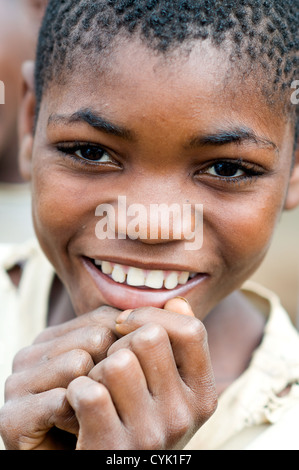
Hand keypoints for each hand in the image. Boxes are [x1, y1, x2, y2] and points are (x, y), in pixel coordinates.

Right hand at [0, 306, 119, 449]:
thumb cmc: (103, 418)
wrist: (81, 461)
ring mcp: (16, 383)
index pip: (104, 317)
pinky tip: (79, 431)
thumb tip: (163, 312)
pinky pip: (64, 400)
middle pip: (97, 337)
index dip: (127, 346)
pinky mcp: (12, 417)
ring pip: (79, 362)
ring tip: (94, 417)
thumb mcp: (117, 371)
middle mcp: (31, 354)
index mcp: (53, 338)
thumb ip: (129, 338)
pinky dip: (80, 420)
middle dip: (113, 372)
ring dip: (99, 397)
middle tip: (110, 402)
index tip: (127, 379)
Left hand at [67, 298, 217, 449]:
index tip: (125, 323)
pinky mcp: (111, 449)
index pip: (191, 330)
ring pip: (117, 362)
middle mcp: (183, 416)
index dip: (152, 315)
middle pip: (149, 338)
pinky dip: (76, 390)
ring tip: (98, 387)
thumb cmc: (142, 420)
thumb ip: (177, 345)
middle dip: (121, 342)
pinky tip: (79, 404)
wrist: (117, 469)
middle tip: (111, 365)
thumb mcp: (170, 388)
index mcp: (203, 396)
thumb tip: (176, 301)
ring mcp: (149, 435)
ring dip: (97, 369)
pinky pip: (89, 391)